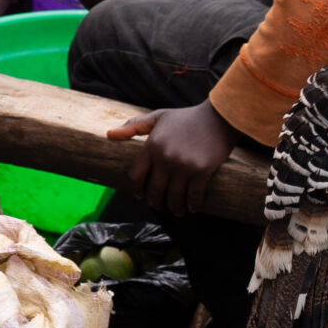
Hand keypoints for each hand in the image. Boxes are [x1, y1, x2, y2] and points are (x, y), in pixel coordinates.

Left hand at [105, 100, 237, 216]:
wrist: (218, 117)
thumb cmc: (187, 117)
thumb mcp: (158, 116)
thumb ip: (134, 125)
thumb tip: (109, 134)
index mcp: (152, 145)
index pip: (136, 175)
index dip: (137, 189)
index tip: (141, 195)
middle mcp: (165, 157)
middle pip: (154, 191)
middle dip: (156, 202)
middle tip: (160, 205)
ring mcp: (183, 166)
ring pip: (173, 198)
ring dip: (175, 208)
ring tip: (178, 210)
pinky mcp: (202, 171)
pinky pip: (193, 196)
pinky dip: (192, 205)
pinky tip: (192, 208)